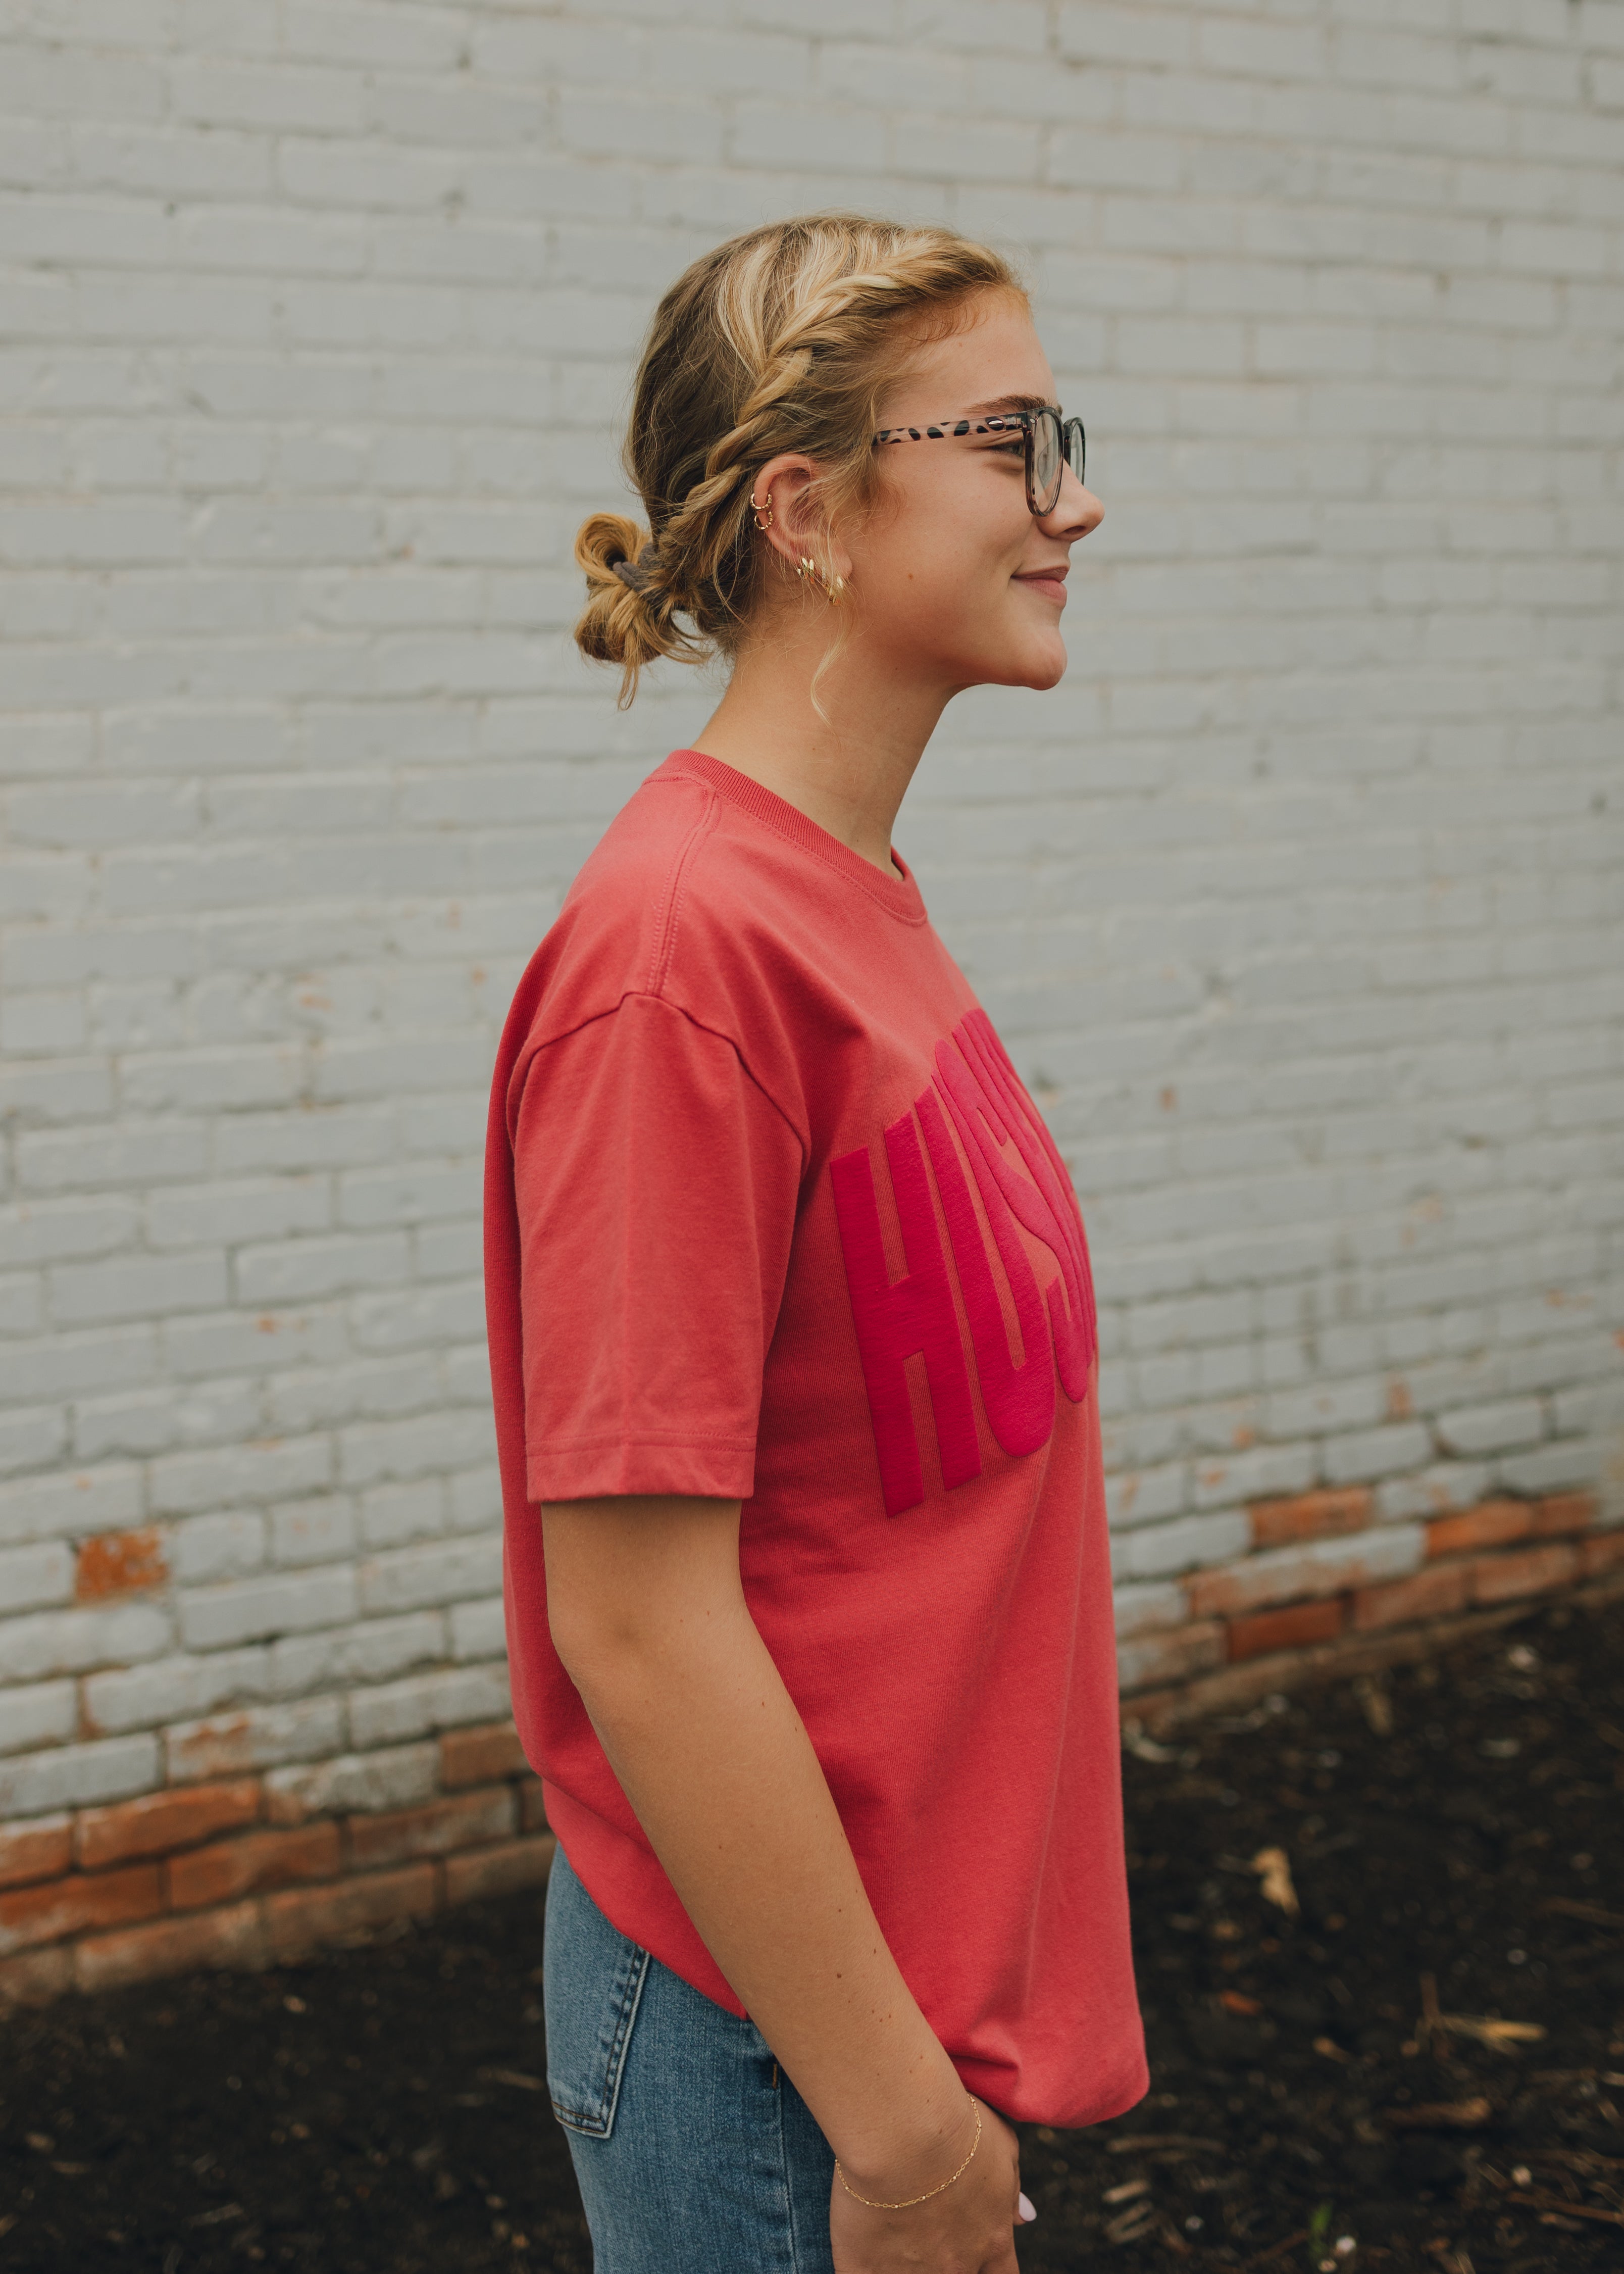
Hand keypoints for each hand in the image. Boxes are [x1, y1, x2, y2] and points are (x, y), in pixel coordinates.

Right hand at [828, 2096, 1030, 2271]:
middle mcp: (956, 2265)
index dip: (989, 2264)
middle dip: (948, 2258)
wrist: (903, 2132)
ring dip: (905, 2258)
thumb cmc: (956, 2126)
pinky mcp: (864, 2268)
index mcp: (991, 2240)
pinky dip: (862, 2262)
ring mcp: (910, 2273)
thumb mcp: (1002, 2148)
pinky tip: (860, 2239)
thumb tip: (1027, 2218)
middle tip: (928, 2224)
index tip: (976, 2249)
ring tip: (893, 2221)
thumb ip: (1012, 2190)